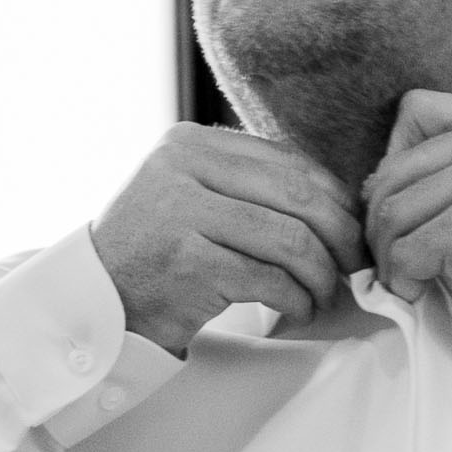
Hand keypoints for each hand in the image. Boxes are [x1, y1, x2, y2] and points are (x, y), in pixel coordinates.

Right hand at [90, 124, 367, 355]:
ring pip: (291, 240)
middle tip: (354, 265)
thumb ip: (251, 184)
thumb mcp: (195, 194)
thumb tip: (345, 201)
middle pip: (299, 197)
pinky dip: (297, 299)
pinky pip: (271, 280)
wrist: (97, 299)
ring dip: (321, 275)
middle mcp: (181, 168)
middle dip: (341, 236)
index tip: (354, 228)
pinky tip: (297, 309)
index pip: (289, 161)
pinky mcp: (187, 264)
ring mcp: (181, 214)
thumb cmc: (160, 251)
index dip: (336, 198)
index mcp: (191, 142)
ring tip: (322, 293)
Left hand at [363, 91, 451, 352]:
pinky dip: (402, 279)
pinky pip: (406, 251)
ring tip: (406, 279)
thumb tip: (398, 180)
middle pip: (396, 169)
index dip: (396, 155)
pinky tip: (417, 293)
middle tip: (394, 254)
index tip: (408, 199)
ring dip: (389, 254)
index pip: (418, 110)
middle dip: (382, 217)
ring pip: (392, 212)